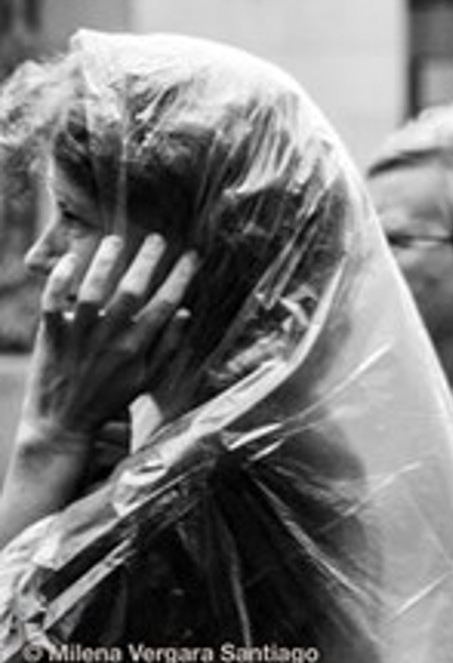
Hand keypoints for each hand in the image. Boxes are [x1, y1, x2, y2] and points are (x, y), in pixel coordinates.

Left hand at [21, 233, 198, 453]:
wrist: (62, 424)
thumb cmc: (107, 399)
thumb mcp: (146, 379)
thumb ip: (168, 347)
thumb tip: (187, 312)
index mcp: (136, 348)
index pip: (165, 304)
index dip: (181, 276)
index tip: (191, 255)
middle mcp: (109, 339)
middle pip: (131, 291)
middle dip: (147, 261)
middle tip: (157, 238)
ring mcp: (79, 336)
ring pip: (92, 291)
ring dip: (105, 262)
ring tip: (115, 240)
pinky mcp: (51, 336)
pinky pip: (52, 303)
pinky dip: (59, 280)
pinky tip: (71, 260)